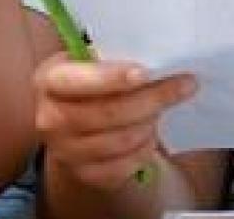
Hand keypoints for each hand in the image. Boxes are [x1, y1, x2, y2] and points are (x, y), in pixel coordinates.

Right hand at [36, 55, 196, 191]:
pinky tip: (149, 133)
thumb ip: (114, 59)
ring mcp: (65, 151)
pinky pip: (126, 166)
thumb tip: (158, 60)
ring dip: (150, 123)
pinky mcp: (84, 175)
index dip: (112, 78)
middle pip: (109, 113)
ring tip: (161, 109)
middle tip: (184, 85)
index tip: (145, 72)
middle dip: (152, 99)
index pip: (78, 80)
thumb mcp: (91, 62)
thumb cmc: (90, 84)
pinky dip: (145, 149)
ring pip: (122, 140)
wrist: (74, 125)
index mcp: (49, 80)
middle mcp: (50, 118)